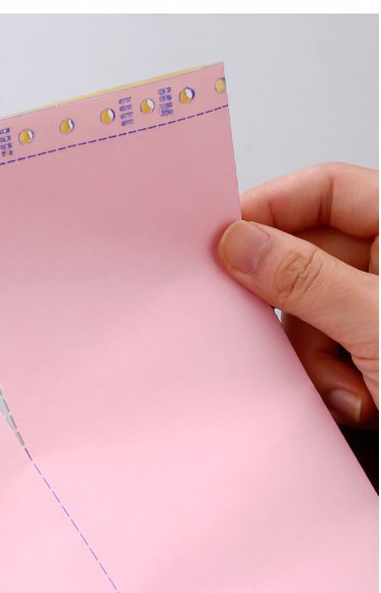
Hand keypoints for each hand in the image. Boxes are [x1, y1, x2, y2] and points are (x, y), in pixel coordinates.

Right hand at [218, 162, 378, 422]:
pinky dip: (336, 381)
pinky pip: (329, 352)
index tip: (227, 241)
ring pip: (313, 312)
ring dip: (318, 356)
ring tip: (349, 388)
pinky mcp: (379, 353)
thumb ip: (305, 279)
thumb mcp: (376, 323)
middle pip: (309, 256)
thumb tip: (243, 243)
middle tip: (267, 327)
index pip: (327, 190)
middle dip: (296, 306)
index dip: (274, 207)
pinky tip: (362, 403)